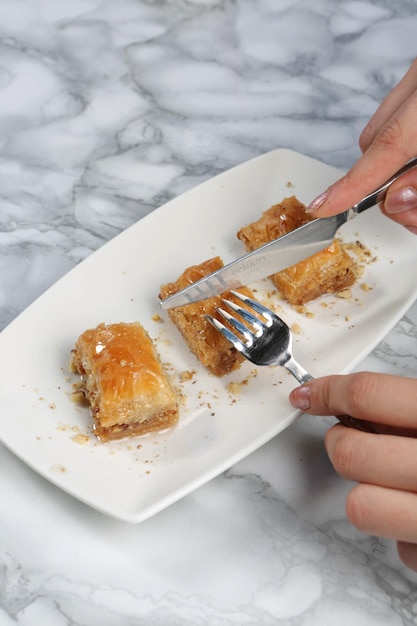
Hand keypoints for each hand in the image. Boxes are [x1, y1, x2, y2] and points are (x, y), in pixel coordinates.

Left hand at [289, 371, 416, 570]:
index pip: (367, 394)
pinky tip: (416, 513)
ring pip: (359, 506)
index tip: (309, 395)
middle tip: (353, 441)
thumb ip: (405, 406)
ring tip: (386, 482)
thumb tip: (349, 399)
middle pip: (349, 451)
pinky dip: (399, 530)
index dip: (327, 391)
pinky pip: (397, 546)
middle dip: (339, 444)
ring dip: (364, 493)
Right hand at [308, 58, 416, 233]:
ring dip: (389, 166)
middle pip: (376, 144)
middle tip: (408, 208)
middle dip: (382, 185)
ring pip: (380, 132)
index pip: (383, 147)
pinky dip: (398, 144)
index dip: (350, 184)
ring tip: (412, 189)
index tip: (321, 208)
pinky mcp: (414, 81)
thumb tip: (396, 200)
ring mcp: (415, 79)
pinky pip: (392, 117)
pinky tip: (412, 157)